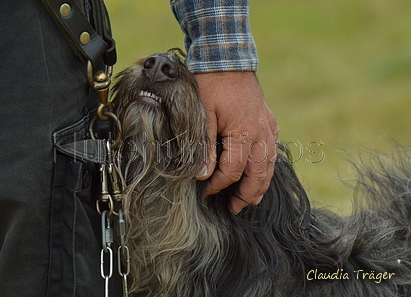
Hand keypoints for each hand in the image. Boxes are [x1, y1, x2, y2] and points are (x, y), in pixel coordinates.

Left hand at [195, 71, 278, 213]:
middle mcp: (260, 133)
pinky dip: (268, 165)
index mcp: (243, 133)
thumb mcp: (202, 115)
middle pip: (258, 174)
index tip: (207, 192)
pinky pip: (272, 149)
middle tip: (235, 208)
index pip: (232, 170)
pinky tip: (262, 171)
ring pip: (270, 164)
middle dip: (247, 194)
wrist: (227, 58)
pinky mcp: (268, 120)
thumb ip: (204, 146)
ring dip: (261, 184)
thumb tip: (202, 175)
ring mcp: (267, 126)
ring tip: (251, 199)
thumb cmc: (211, 84)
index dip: (219, 185)